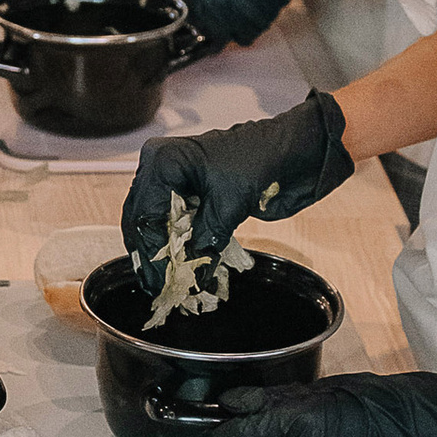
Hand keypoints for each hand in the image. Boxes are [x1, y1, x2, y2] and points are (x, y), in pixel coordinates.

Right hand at [123, 93, 349, 275]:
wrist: (294, 150)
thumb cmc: (262, 160)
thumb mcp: (228, 206)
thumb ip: (204, 241)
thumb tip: (189, 275)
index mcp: (164, 162)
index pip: (144, 215)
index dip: (151, 252)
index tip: (159, 281)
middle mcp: (161, 168)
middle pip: (142, 219)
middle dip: (153, 253)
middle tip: (161, 286)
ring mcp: (175, 180)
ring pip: (156, 223)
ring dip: (165, 251)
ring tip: (172, 280)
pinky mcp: (192, 193)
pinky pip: (175, 222)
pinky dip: (181, 243)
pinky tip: (186, 264)